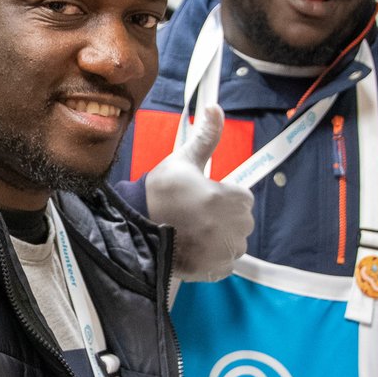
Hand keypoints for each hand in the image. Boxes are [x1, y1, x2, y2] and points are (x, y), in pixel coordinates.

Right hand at [143, 105, 253, 281]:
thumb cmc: (159, 196)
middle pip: (241, 219)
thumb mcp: (181, 162)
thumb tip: (215, 107)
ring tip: (193, 233)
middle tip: (194, 215)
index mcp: (229, 198)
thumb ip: (206, 138)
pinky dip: (214, 256)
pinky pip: (226, 261)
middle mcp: (233, 226)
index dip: (222, 195)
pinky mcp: (217, 269)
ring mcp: (226, 250)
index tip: (201, 198)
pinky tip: (195, 247)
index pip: (242, 196)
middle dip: (223, 216)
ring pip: (235, 240)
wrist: (135, 233)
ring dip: (221, 237)